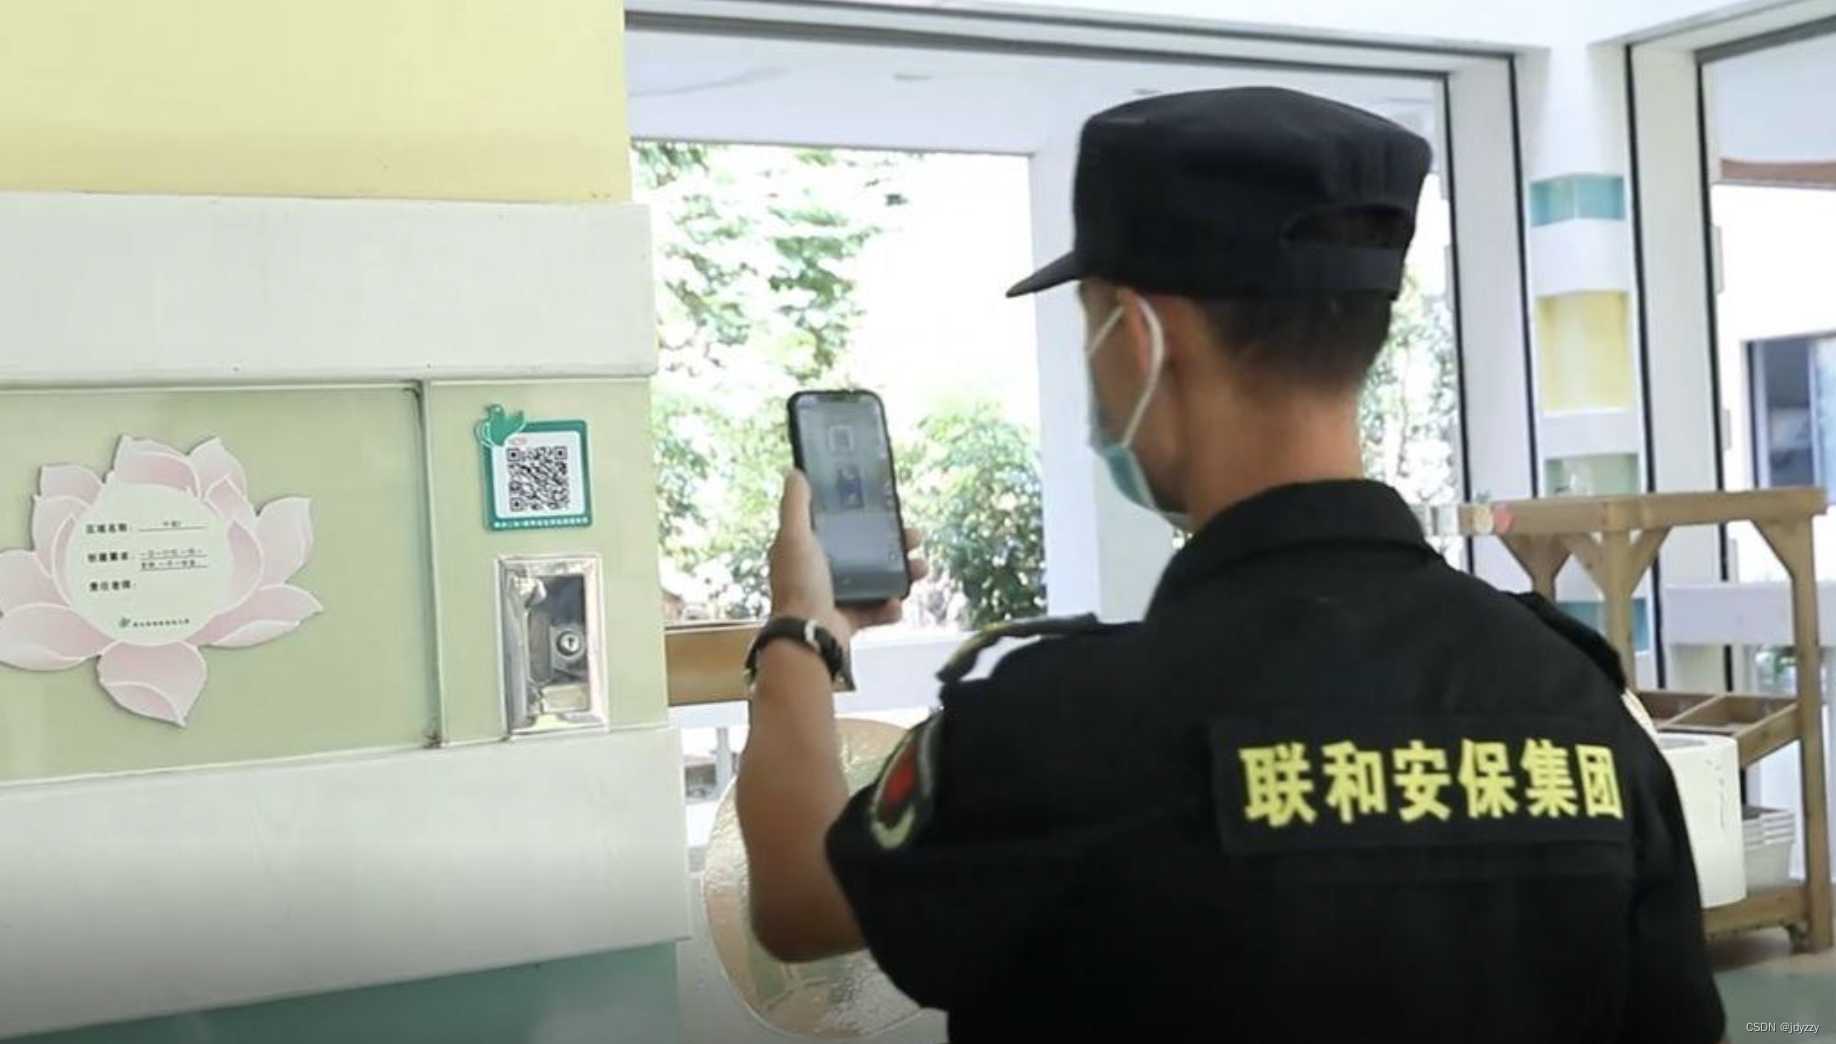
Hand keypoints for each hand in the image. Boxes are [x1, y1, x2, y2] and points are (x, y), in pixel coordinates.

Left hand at [768, 470, 928, 641]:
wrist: (810, 635)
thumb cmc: (800, 584)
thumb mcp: (794, 536)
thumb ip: (795, 504)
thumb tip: (795, 472)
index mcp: (806, 549)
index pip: (837, 525)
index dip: (861, 515)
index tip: (884, 508)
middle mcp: (821, 571)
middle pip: (865, 551)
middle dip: (893, 544)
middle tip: (914, 537)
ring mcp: (837, 596)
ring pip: (877, 579)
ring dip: (901, 573)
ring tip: (919, 568)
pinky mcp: (851, 618)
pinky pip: (878, 610)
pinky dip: (890, 608)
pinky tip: (897, 603)